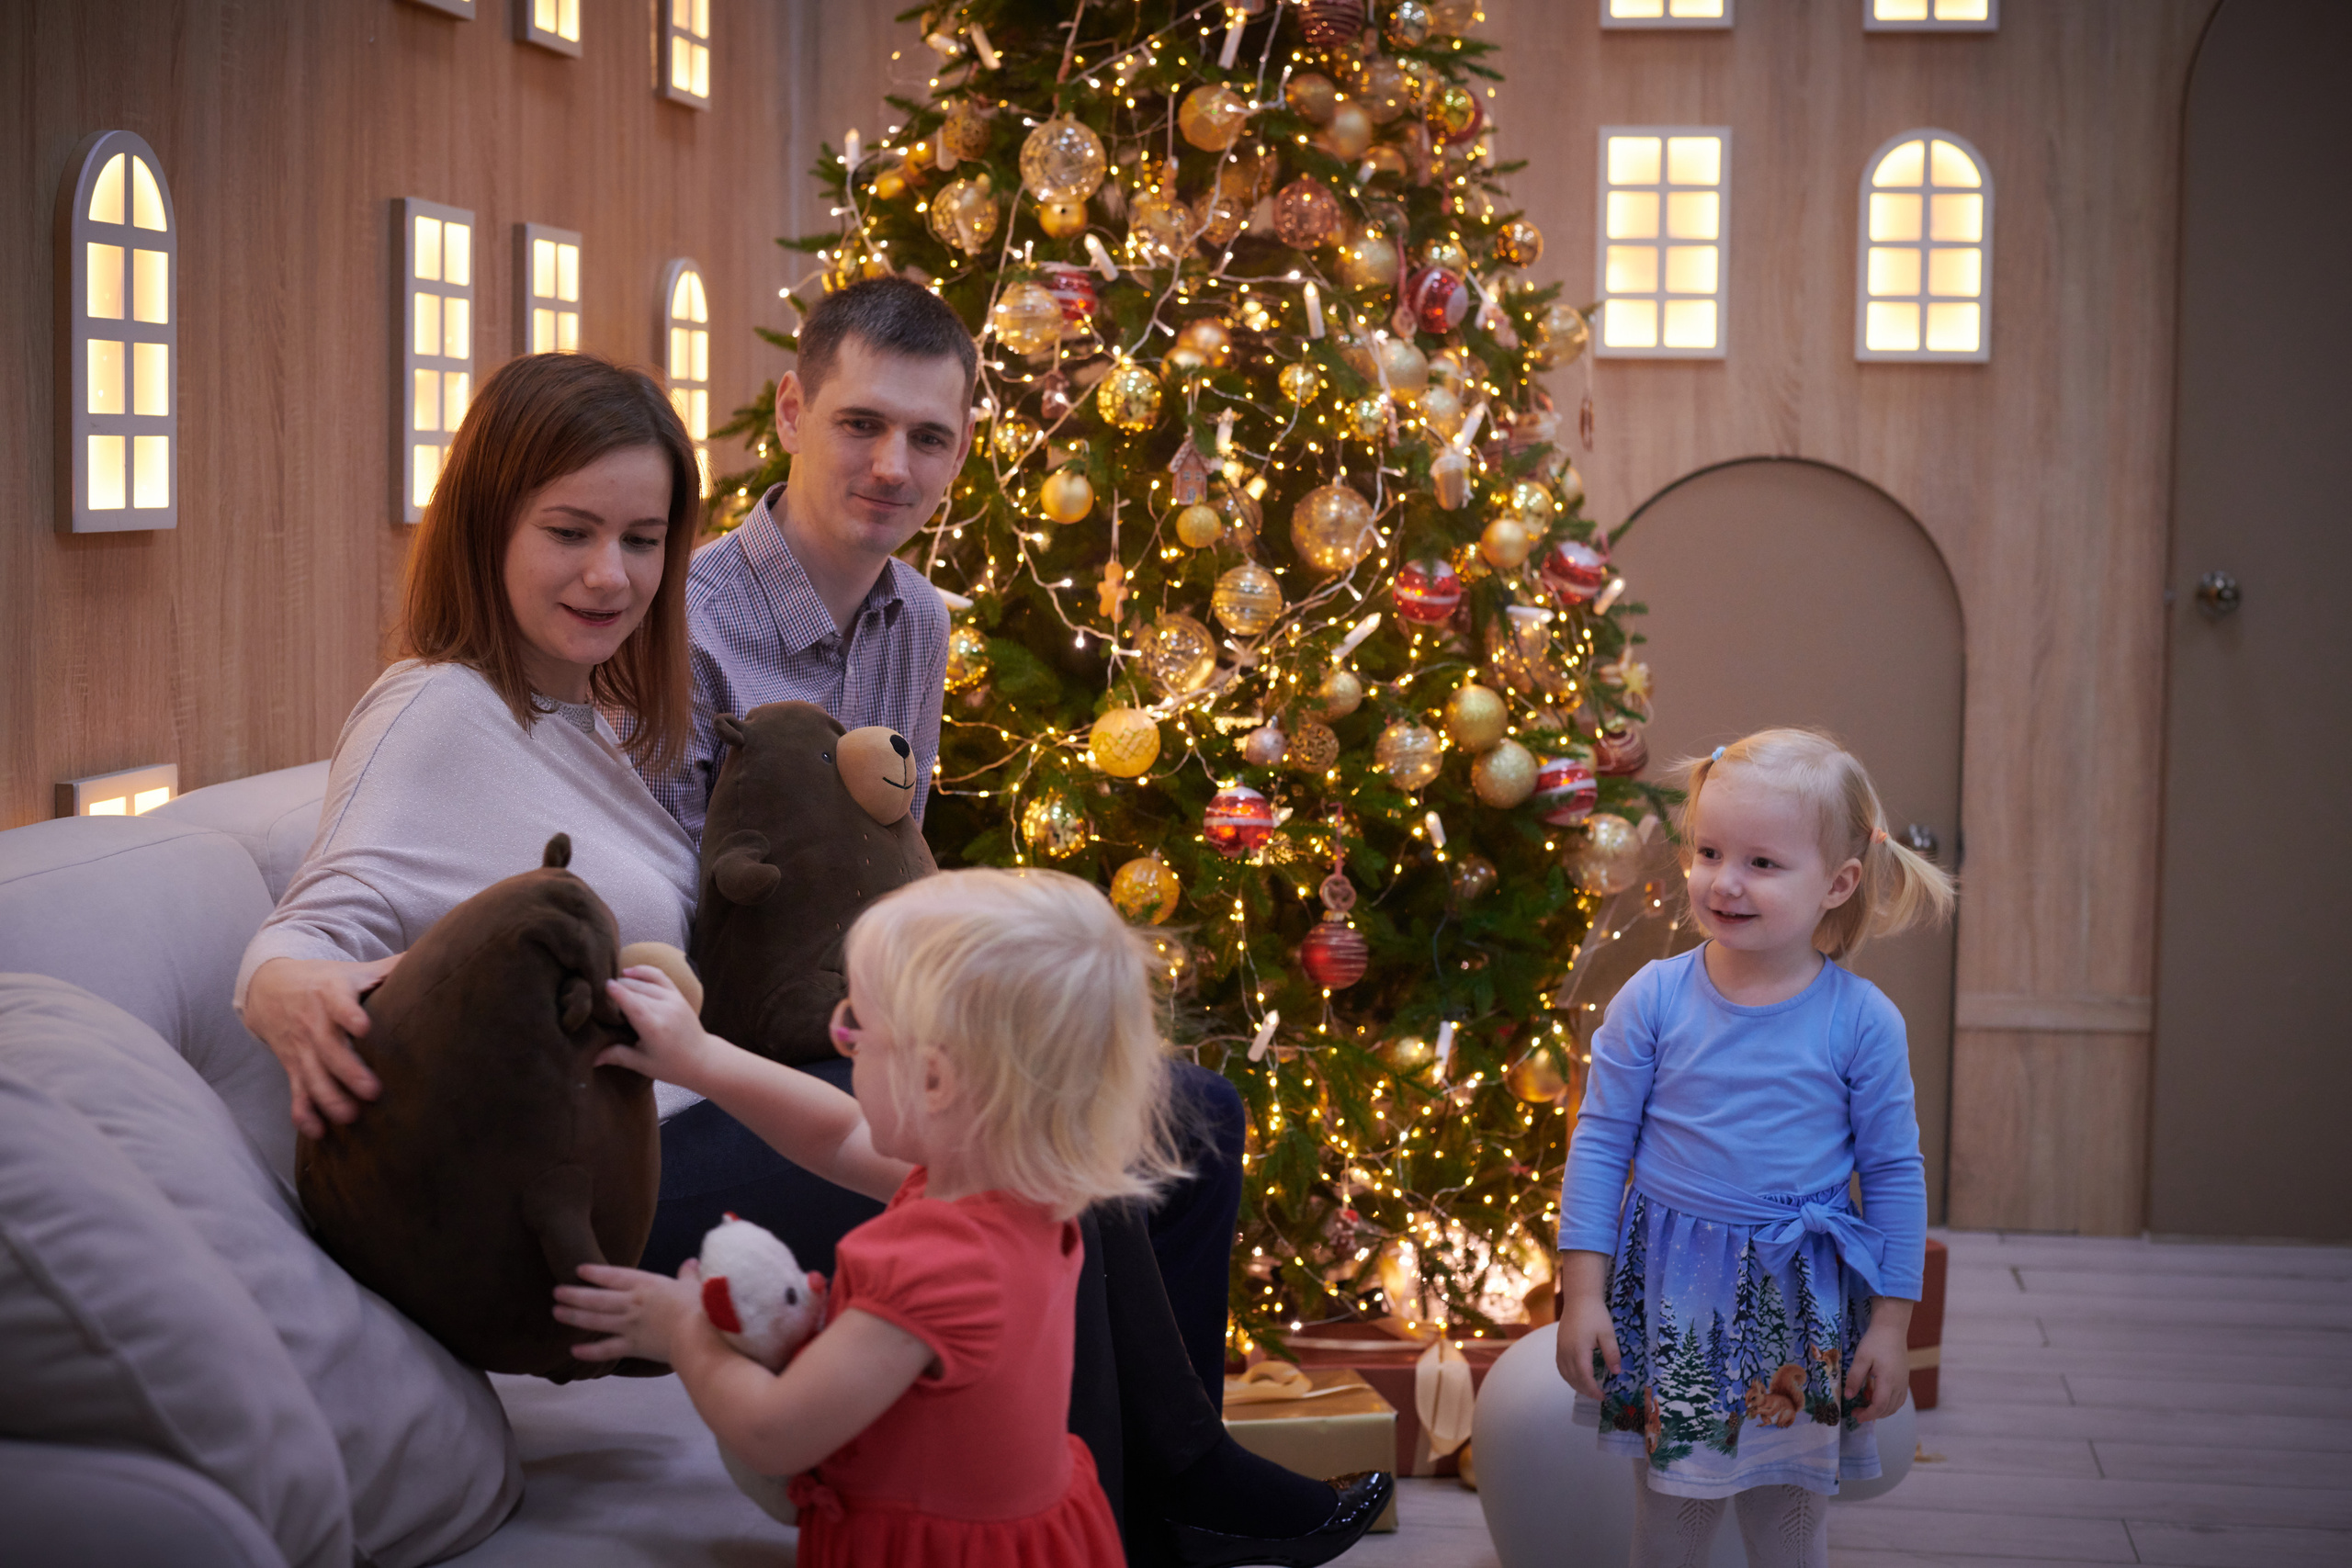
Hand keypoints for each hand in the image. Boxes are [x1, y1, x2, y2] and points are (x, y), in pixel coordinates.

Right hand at [244, 954, 403, 1137]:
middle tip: (373, 1092)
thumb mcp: (354, 970)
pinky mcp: (293, 1066)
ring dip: (329, 1098)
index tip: (364, 1027)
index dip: (349, 1014)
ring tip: (351, 1117)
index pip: (337, 1002)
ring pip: (312, 1076)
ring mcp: (301, 1047)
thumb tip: (436, 954)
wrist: (270, 987)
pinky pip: (296, 1092)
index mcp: (330, 994)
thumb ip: (390, 968)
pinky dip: (304, 1113)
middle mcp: (313, 1022)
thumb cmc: (326, 980)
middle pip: (328, 1049)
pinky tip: (318, 1131)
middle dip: (348, 1072)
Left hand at [555, 1259, 705, 1364]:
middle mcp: (632, 1303)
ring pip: (595, 1320)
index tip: (578, 1270)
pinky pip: (606, 1349)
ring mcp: (629, 1326)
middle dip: (574, 1295)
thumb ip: (688, 1274)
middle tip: (556, 1292)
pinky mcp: (632, 1347)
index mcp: (646, 1285)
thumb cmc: (699, 1306)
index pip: (614, 1276)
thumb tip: (691, 1262)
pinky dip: (589, 1351)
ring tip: (556, 1312)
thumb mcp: (694, 1284)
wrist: (697, 1334)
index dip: (595, 1273)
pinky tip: (573, 1350)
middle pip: (597, 1299)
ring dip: (574, 1317)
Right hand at [601, 966, 719, 1089]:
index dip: (617, 993)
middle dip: (617, 988)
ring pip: (645, 982)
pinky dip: (644, 971)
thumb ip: (618, 1056)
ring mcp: (673, 1000)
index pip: (633, 1003)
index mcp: (655, 1027)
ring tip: (610, 985)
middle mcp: (665, 1009)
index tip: (601, 986)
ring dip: (627, 981)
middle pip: (636, 991)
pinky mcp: (678, 995)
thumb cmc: (672, 1066)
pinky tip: (629, 971)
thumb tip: (592, 1058)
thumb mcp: (643, 1064)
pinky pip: (659, 977)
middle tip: (597, 992)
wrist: (703, 1059)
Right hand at [1553, 1250, 1620, 1400]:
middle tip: (1598, 1396)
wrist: (1579, 1298)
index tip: (1603, 1396)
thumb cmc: (1595, 1314)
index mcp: (1579, 1350)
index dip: (1593, 1390)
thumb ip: (1612, 1353)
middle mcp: (1567, 1352)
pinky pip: (1561, 1367)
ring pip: (1565, 1374)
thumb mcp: (1608, 1333)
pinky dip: (1568, 1376)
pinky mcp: (1559, 1345)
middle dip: (1585, 1390)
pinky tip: (1576, 1377)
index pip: (1584, 1377)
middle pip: (1573, 1378)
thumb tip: (1617, 1372)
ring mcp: (1561, 1349)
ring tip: (1588, 1389)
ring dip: (1576, 1385)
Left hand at [1845, 1300, 1913, 1421]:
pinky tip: (1878, 1399)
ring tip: (1866, 1407)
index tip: (1855, 1415)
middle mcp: (1899, 1385)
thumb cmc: (1875, 1341)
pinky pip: (1899, 1399)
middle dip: (1872, 1415)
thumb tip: (1849, 1396)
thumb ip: (1855, 1378)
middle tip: (1856, 1412)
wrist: (1892, 1328)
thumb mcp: (1860, 1358)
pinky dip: (1889, 1405)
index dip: (1868, 1414)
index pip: (1879, 1406)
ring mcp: (1904, 1383)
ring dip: (1881, 1411)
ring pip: (1895, 1406)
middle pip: (1888, 1409)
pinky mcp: (1905, 1379)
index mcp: (1888, 1381)